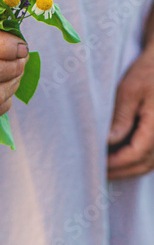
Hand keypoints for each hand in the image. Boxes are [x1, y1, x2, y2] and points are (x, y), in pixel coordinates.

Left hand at [108, 43, 153, 178]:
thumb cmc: (147, 73)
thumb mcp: (130, 91)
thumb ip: (121, 118)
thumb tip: (109, 142)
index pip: (137, 153)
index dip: (117, 162)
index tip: (98, 164)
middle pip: (143, 164)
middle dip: (120, 171)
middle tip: (97, 172)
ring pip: (148, 163)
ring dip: (127, 168)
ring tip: (104, 167)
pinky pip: (150, 155)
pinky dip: (134, 160)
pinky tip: (117, 157)